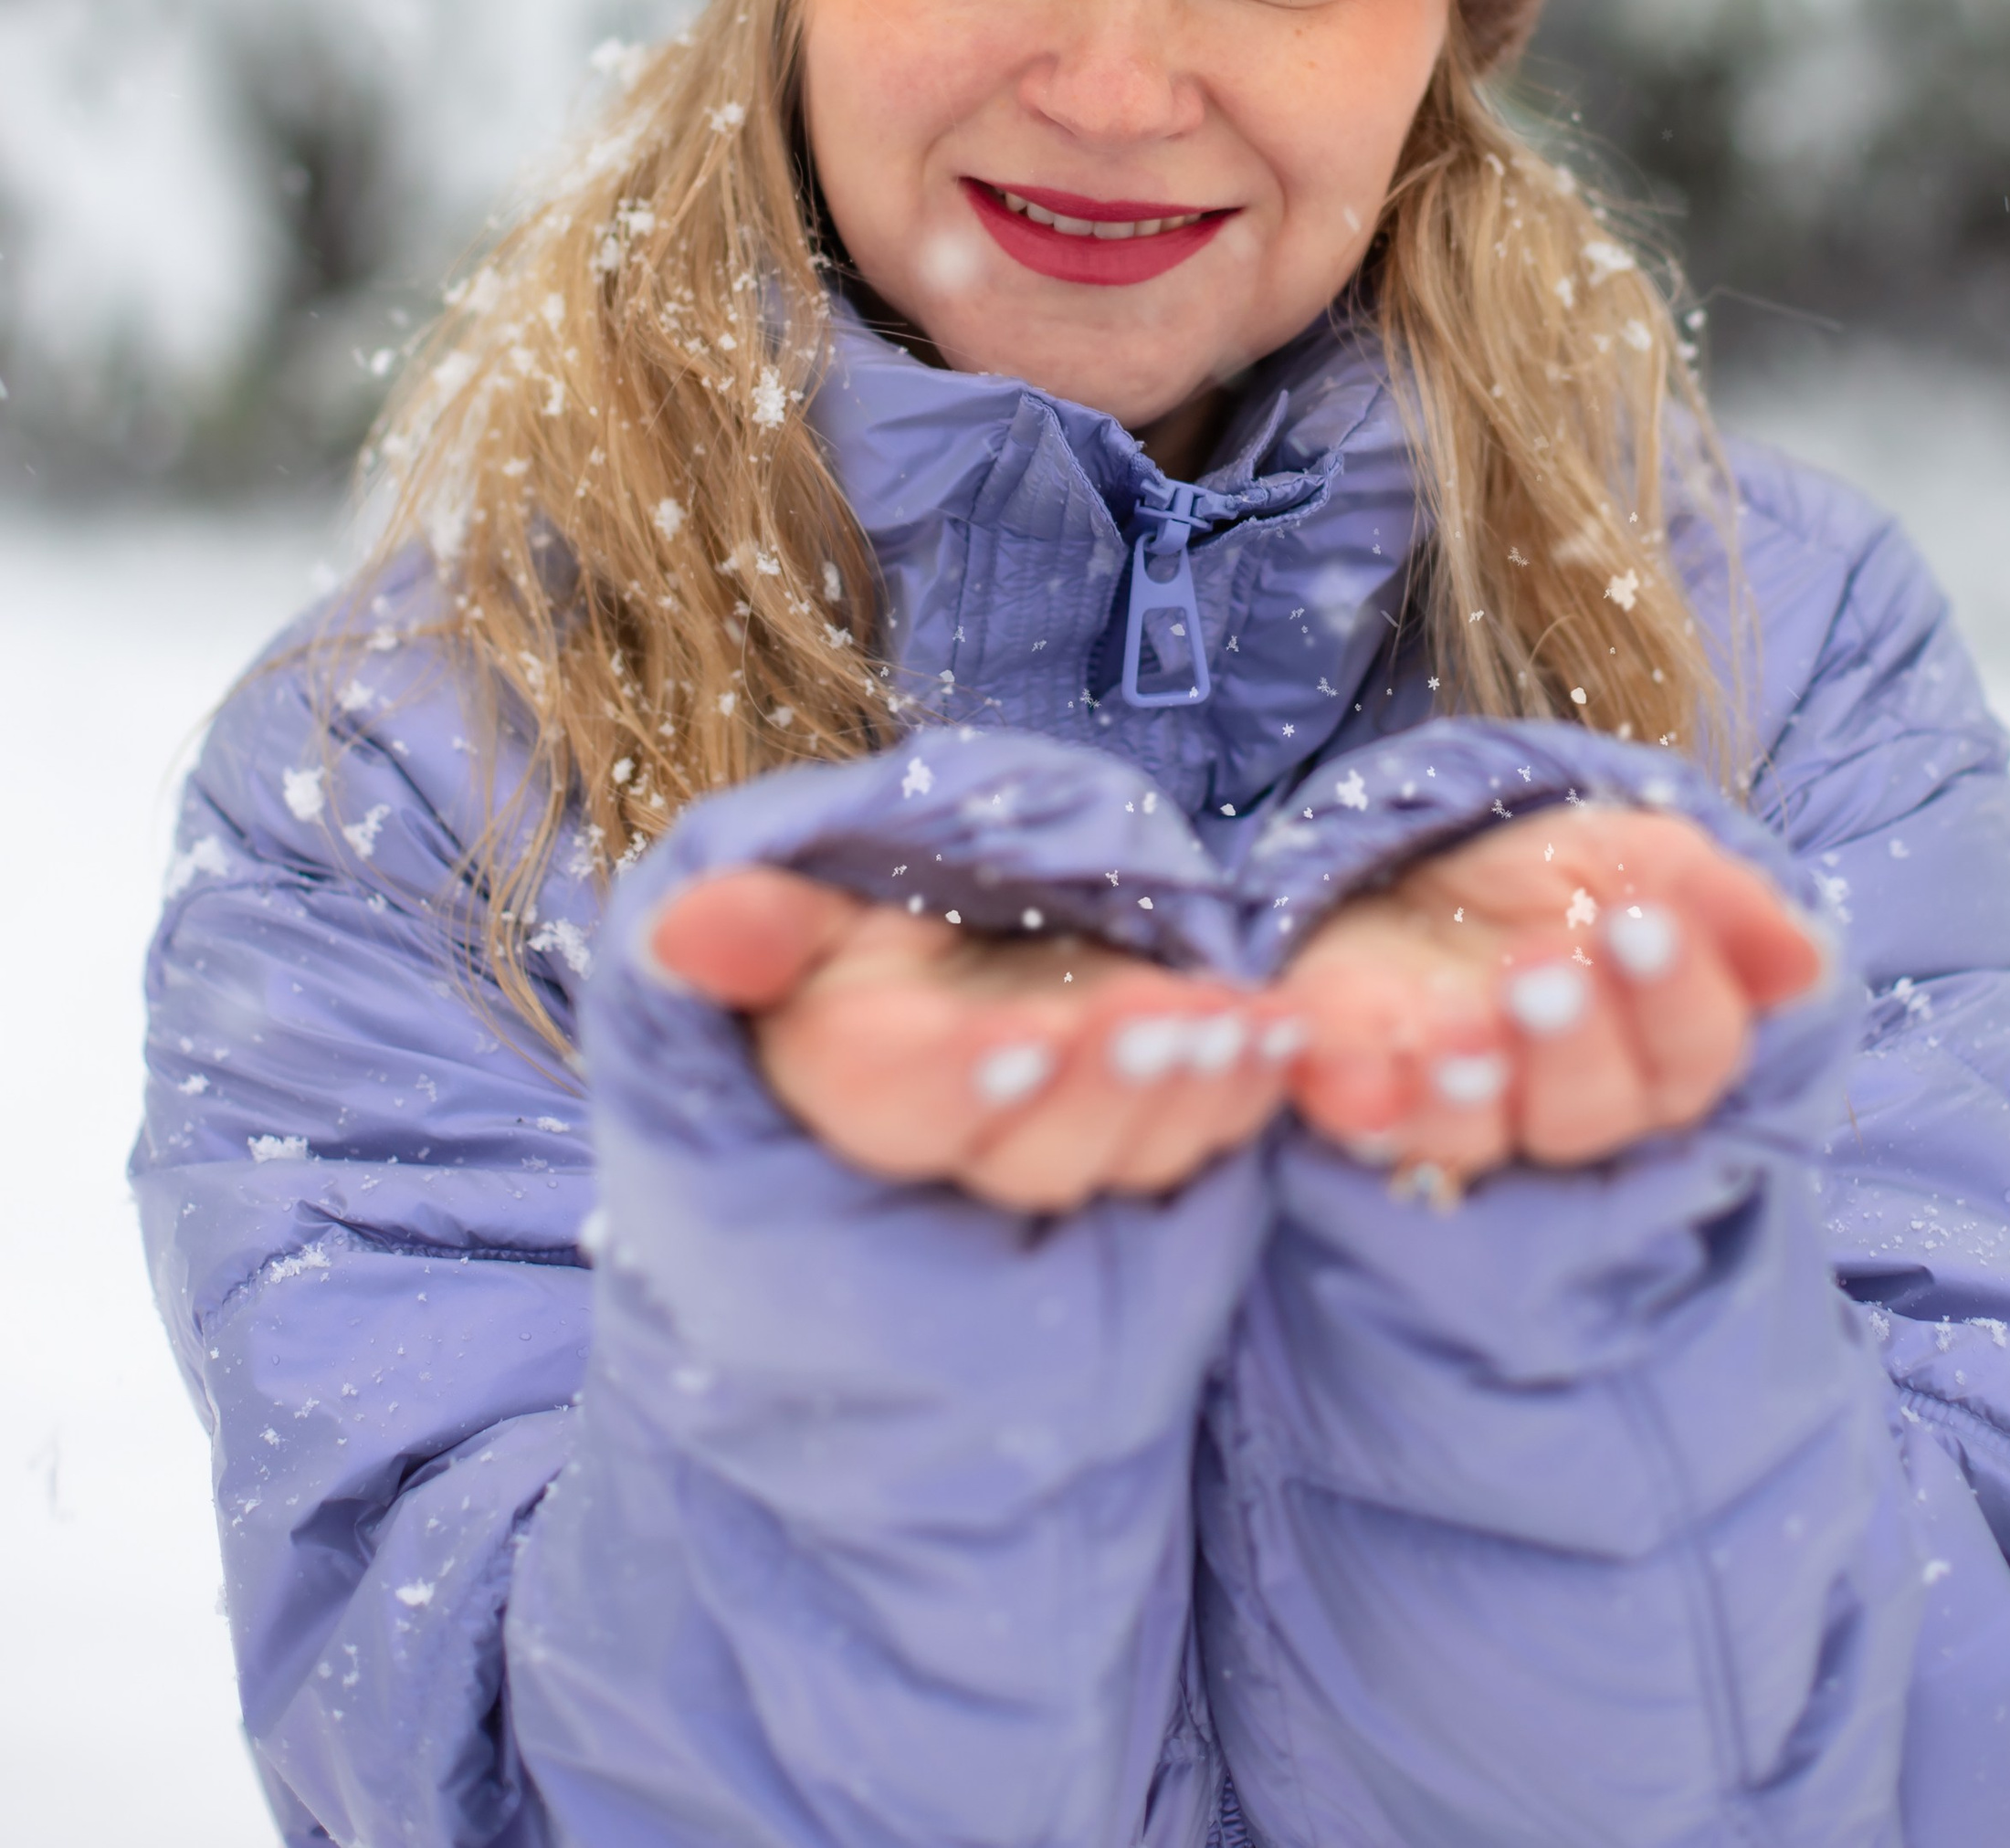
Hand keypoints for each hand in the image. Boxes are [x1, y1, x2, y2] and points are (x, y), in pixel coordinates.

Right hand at [650, 868, 1303, 1212]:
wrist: (946, 949)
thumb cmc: (867, 919)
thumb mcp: (808, 897)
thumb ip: (766, 920)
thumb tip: (679, 930)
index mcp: (851, 1070)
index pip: (892, 1096)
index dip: (956, 1078)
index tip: (1020, 1039)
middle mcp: (953, 1136)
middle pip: (1025, 1153)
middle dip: (1100, 1089)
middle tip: (1166, 1022)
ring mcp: (1046, 1149)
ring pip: (1117, 1161)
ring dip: (1185, 1096)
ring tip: (1241, 1029)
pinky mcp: (1128, 1147)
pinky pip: (1189, 1148)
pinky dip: (1242, 1095)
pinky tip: (1281, 1039)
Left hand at [1281, 806, 1825, 1192]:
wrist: (1416, 860)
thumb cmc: (1549, 876)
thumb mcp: (1639, 857)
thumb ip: (1718, 902)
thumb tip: (1805, 957)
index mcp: (1648, 1048)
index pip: (1690, 1055)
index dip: (1674, 998)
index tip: (1646, 924)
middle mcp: (1556, 1099)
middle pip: (1585, 1113)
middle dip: (1567, 1046)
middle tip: (1540, 973)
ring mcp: (1453, 1105)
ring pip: (1471, 1139)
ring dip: (1462, 1090)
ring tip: (1450, 1028)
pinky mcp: (1355, 1091)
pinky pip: (1353, 1118)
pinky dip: (1347, 1093)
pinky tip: (1332, 1056)